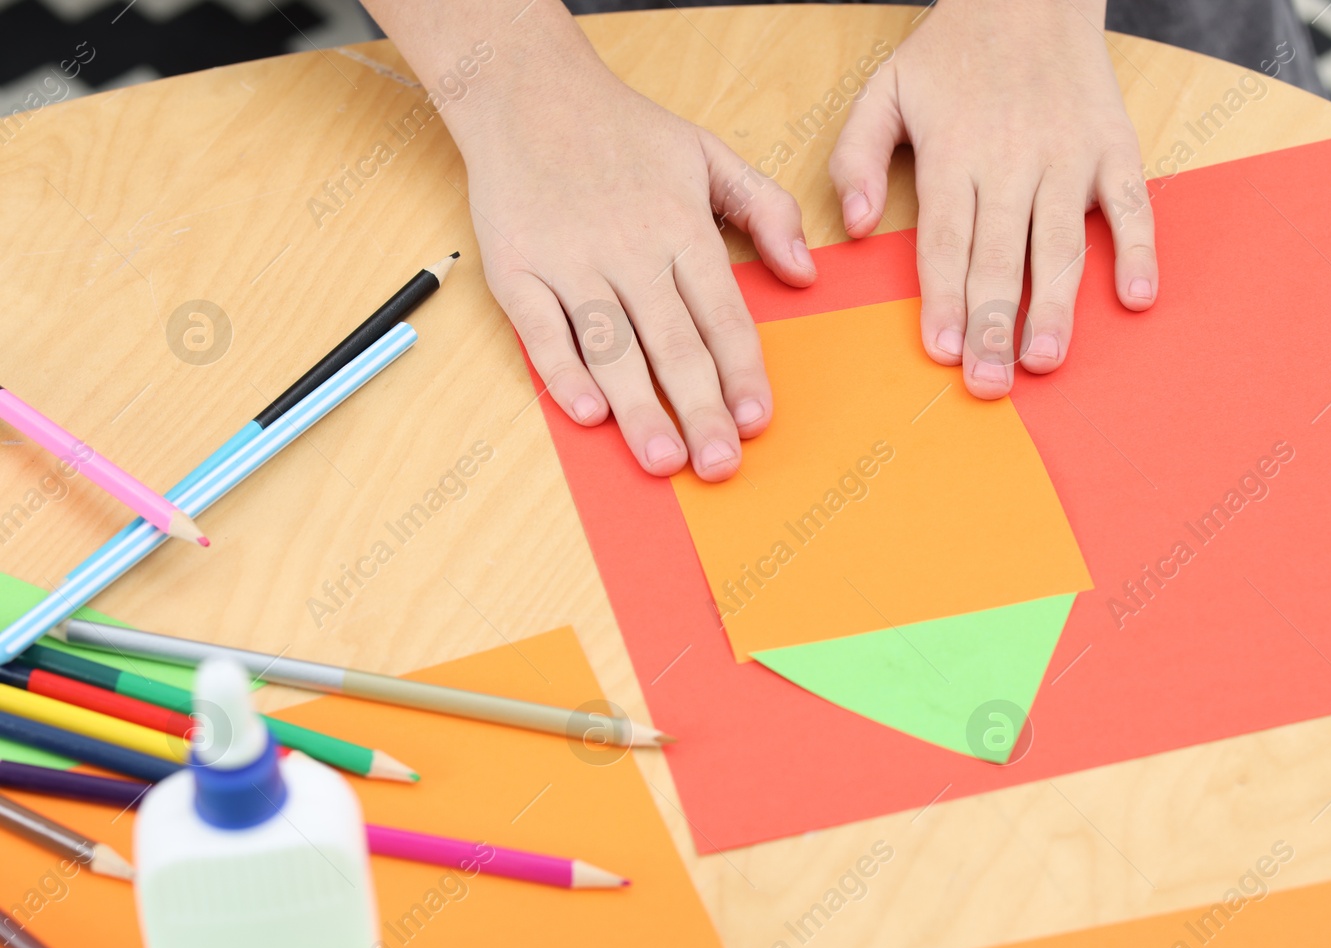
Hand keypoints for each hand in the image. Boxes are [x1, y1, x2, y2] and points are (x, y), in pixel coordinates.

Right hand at [397, 10, 815, 480]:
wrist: (526, 90)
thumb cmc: (622, 130)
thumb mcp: (709, 152)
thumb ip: (766, 207)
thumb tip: (805, 270)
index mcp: (681, 227)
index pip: (722, 314)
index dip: (742, 371)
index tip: (758, 419)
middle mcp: (630, 250)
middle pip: (673, 342)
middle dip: (701, 408)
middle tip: (719, 465)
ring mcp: (570, 261)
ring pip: (611, 345)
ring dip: (638, 405)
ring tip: (663, 457)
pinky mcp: (517, 268)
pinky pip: (540, 328)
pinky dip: (561, 370)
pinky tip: (587, 411)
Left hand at [828, 0, 1156, 397]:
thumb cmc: (952, 53)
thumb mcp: (884, 90)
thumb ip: (856, 157)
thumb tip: (851, 226)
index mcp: (954, 153)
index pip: (945, 240)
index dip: (943, 298)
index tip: (941, 349)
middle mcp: (1012, 160)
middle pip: (1000, 256)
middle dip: (992, 325)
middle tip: (988, 382)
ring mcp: (1068, 157)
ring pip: (1060, 243)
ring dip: (1054, 306)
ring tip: (1044, 359)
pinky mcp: (1113, 149)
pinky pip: (1131, 206)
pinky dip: (1138, 250)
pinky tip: (1136, 297)